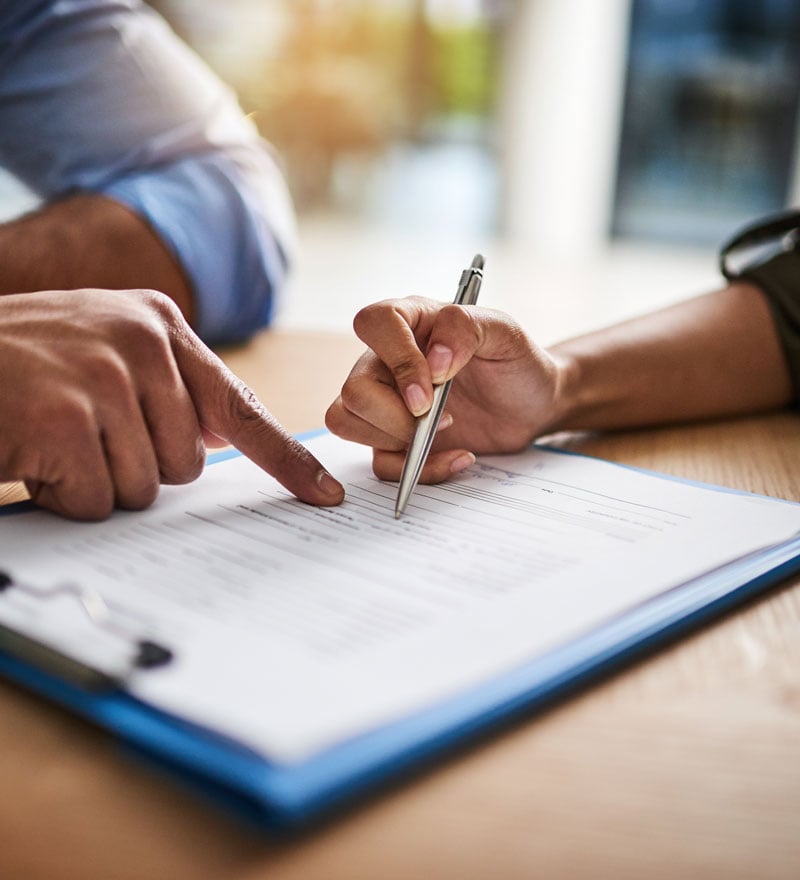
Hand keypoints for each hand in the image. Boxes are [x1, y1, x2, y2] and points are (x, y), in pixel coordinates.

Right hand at [0, 289, 343, 518]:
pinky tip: (30, 451)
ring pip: (144, 486)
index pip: (241, 405)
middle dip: (135, 468)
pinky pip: (93, 498)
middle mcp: (142, 341)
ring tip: (52, 437)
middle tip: (82, 434)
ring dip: (95, 481)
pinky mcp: (65, 415)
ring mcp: (103, 374)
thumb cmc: (21, 365)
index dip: (285, 459)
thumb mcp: (103, 352)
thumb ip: (167, 385)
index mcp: (160, 326)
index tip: (324, 497)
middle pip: (187, 463)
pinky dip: (59, 493)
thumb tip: (221, 436)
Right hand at [326, 296, 565, 482]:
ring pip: (347, 422)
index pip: (373, 323)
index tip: (432, 388)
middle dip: (395, 416)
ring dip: (396, 441)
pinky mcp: (394, 439)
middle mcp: (387, 360)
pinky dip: (419, 470)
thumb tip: (435, 361)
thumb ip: (466, 328)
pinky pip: (380, 463)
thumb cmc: (516, 362)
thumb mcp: (505, 333)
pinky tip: (457, 456)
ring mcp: (385, 401)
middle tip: (444, 418)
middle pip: (354, 389)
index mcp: (410, 322)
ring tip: (446, 431)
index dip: (397, 359)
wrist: (533, 405)